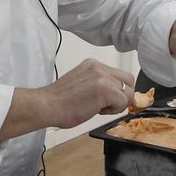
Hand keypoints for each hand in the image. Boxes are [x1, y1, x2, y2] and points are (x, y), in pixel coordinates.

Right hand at [8, 59, 137, 137]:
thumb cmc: (59, 102)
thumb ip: (99, 84)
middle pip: (129, 80)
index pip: (119, 75)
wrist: (47, 105)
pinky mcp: (105, 89)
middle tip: (107, 106)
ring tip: (99, 108)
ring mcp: (102, 77)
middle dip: (123, 96)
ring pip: (128, 92)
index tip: (110, 100)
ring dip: (117, 104)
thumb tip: (116, 95)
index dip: (119, 90)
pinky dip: (114, 110)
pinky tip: (97, 110)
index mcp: (92, 64)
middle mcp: (99, 67)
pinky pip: (123, 101)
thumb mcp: (82, 84)